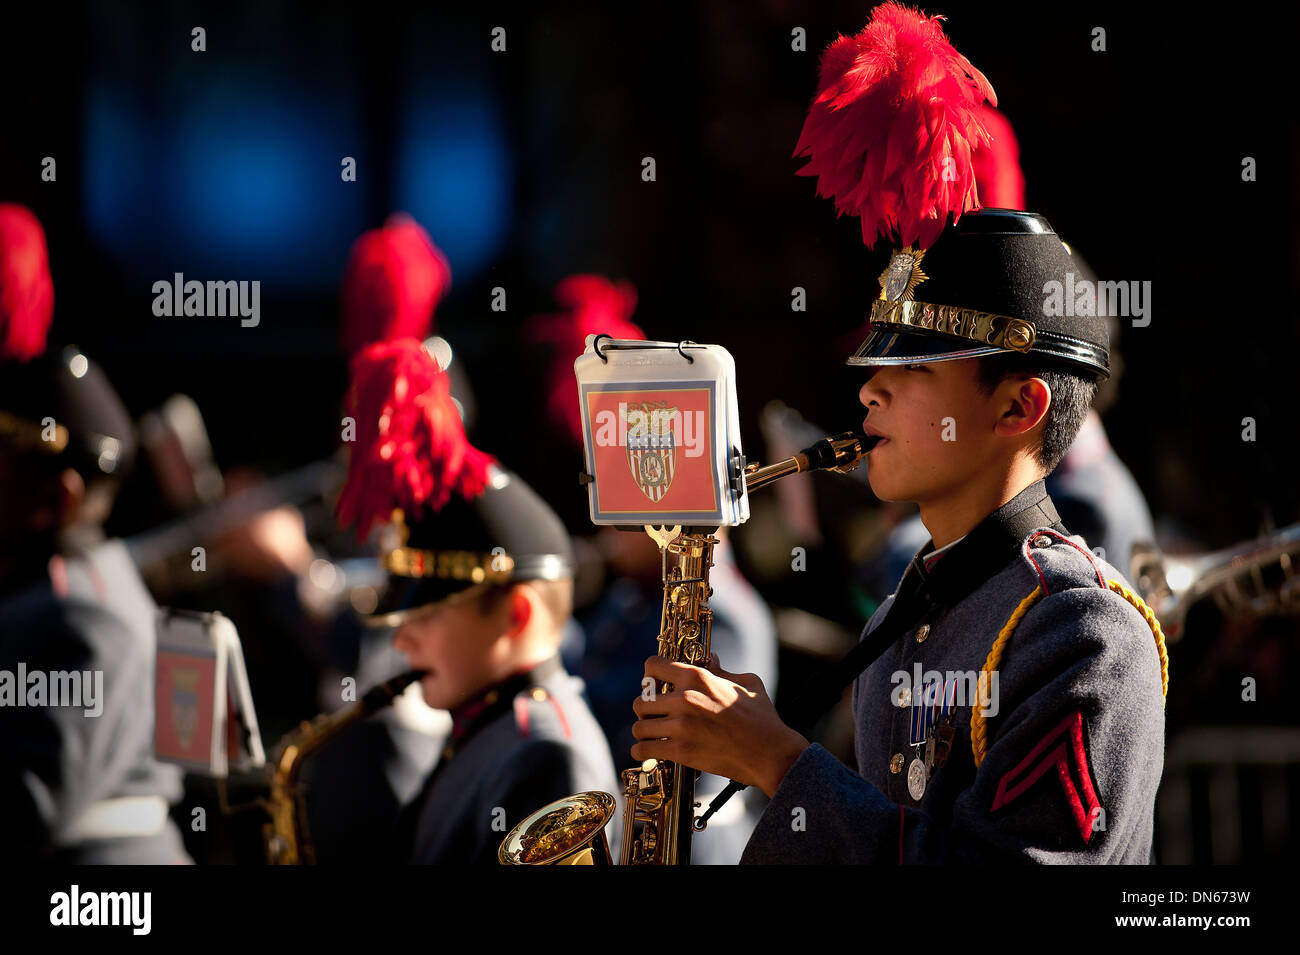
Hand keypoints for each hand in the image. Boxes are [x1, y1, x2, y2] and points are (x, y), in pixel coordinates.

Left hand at [630, 654, 809, 797]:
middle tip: (654, 715)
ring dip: (644, 731)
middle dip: (646, 708)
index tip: (654, 685)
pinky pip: (643, 750)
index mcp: (698, 677)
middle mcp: (684, 699)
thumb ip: (722, 670)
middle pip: (641, 700)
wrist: (769, 753)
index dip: (650, 675)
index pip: (652, 666)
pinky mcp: (681, 751)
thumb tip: (711, 658)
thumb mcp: (746, 683)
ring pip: (639, 727)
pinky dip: (642, 751)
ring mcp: (681, 726)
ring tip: (651, 734)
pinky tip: (647, 751)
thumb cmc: (762, 718)